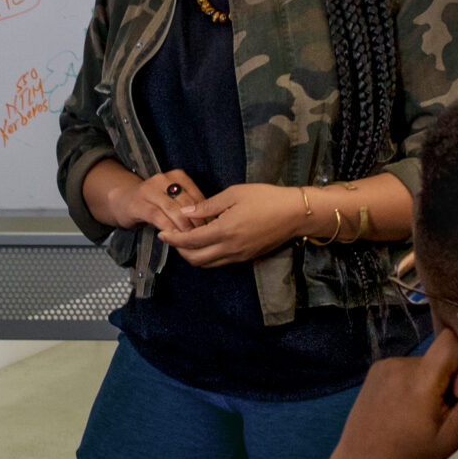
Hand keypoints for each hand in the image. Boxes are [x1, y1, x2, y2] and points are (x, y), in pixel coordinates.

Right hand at [109, 166, 207, 237]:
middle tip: (203, 238)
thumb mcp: (174, 199)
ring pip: (173, 210)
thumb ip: (190, 206)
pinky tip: (173, 237)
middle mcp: (164, 179)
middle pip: (187, 203)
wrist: (122, 200)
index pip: (198, 196)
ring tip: (190, 240)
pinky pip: (157, 216)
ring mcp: (149, 189)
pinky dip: (168, 228)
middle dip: (197, 223)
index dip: (206, 214)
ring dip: (184, 228)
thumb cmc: (154, 203)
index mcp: (178, 176)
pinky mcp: (138, 203)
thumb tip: (212, 221)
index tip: (211, 229)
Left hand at [163, 183, 307, 267]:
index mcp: (224, 231)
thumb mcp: (234, 194)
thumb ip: (208, 206)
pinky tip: (206, 241)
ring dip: (193, 255)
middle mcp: (229, 249)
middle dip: (180, 251)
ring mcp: (239, 256)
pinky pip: (220, 262)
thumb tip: (186, 212)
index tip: (162, 233)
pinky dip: (207, 256)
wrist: (295, 214)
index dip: (173, 239)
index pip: (190, 241)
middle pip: (195, 259)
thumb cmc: (266, 198)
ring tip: (187, 240)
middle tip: (172, 237)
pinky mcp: (246, 258)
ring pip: (208, 264)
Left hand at [307, 328, 457, 458]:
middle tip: (442, 414)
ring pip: (425, 363)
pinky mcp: (375, 372)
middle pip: (440, 356)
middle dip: (450, 379)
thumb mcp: (449, 438)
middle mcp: (399, 364)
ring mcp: (384, 366)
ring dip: (432, 383)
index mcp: (420, 380)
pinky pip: (407, 369)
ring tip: (421, 417)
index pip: (452, 340)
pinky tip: (406, 412)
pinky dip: (415, 384)